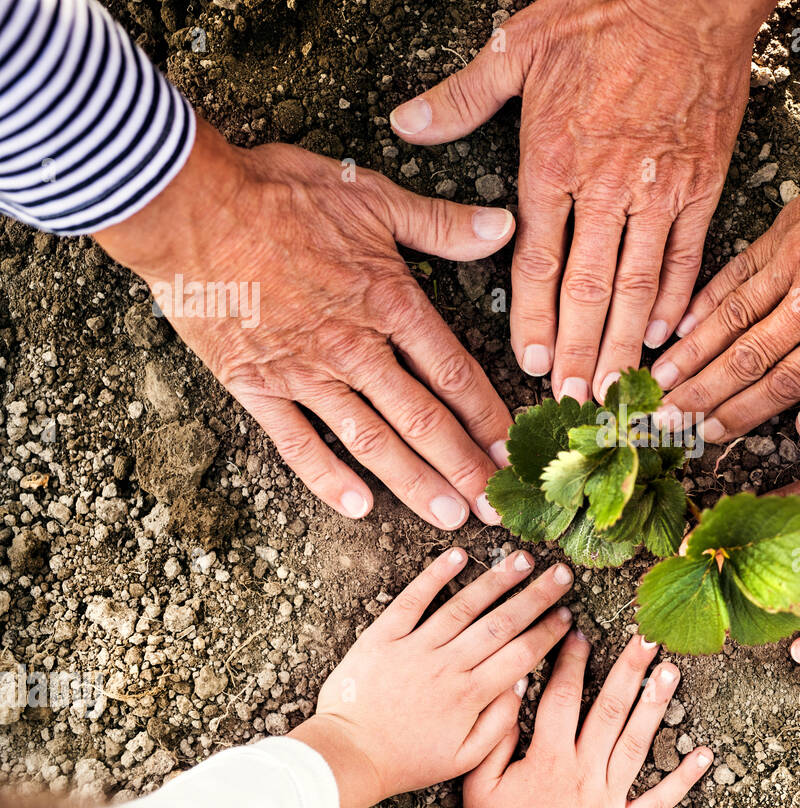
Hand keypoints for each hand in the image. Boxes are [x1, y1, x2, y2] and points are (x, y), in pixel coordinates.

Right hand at [94, 120, 516, 528]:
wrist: (185, 205)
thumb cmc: (276, 195)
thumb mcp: (372, 197)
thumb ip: (442, 223)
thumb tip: (505, 225)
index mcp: (389, 302)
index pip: (453, 373)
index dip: (488, 418)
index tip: (511, 451)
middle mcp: (354, 347)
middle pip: (422, 420)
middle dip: (464, 468)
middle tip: (495, 510)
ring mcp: (304, 372)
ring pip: (371, 440)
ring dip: (413, 483)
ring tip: (448, 518)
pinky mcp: (255, 385)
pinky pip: (296, 442)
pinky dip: (327, 477)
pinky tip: (357, 507)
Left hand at [289, 548, 573, 807]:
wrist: (348, 755)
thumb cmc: (407, 761)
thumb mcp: (463, 758)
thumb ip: (499, 724)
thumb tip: (521, 685)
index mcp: (470, 695)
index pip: (521, 655)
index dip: (548, 632)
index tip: (567, 614)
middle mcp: (448, 665)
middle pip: (501, 623)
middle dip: (536, 596)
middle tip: (562, 574)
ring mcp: (416, 646)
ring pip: (464, 605)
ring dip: (497, 579)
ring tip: (523, 559)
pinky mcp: (384, 636)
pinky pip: (413, 600)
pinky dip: (434, 576)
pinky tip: (458, 555)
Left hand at [390, 0, 771, 404]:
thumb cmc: (605, 12)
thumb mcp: (516, 45)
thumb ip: (460, 96)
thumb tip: (406, 124)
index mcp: (554, 159)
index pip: (538, 260)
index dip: (534, 318)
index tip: (529, 363)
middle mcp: (607, 186)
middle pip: (587, 288)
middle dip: (579, 353)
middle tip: (572, 403)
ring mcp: (660, 190)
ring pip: (639, 285)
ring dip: (625, 343)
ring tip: (616, 390)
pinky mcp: (703, 185)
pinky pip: (689, 256)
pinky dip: (679, 300)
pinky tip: (667, 338)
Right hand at [463, 633, 712, 807]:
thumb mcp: (478, 784)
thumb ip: (495, 736)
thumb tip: (510, 690)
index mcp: (547, 759)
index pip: (561, 698)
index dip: (570, 662)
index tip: (580, 631)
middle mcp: (582, 772)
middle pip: (609, 711)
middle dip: (628, 670)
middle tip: (648, 638)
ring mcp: (607, 799)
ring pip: (635, 744)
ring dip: (656, 707)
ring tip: (672, 673)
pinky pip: (659, 801)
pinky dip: (683, 779)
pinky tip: (704, 754)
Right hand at [651, 119, 799, 441]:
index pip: (786, 383)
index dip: (743, 413)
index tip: (709, 434)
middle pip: (747, 359)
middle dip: (702, 395)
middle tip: (664, 419)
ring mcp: (795, 262)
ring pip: (731, 318)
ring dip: (691, 353)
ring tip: (657, 380)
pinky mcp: (785, 228)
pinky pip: (737, 270)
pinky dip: (705, 298)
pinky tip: (679, 321)